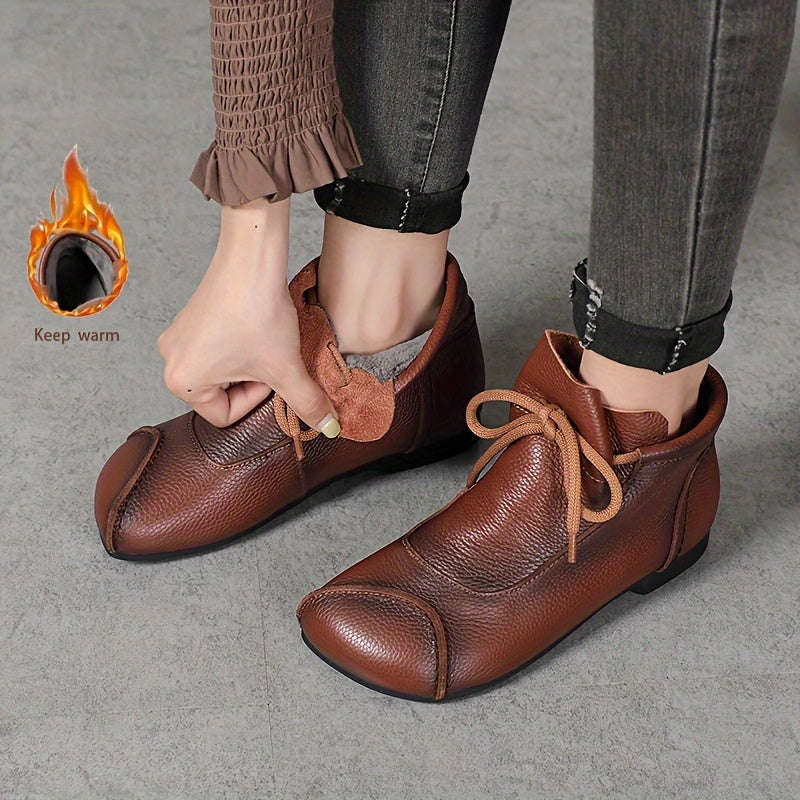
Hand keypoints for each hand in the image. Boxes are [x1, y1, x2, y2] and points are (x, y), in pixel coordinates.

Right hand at [157, 198, 338, 431]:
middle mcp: (170, 361)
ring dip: (249, 362)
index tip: (271, 373)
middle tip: (270, 356)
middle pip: (222, 395)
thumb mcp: (285, 368)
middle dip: (252, 381)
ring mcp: (177, 337)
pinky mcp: (190, 317)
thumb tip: (328, 428)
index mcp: (182, 382)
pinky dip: (241, 344)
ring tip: (264, 339)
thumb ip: (306, 403)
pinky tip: (256, 325)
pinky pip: (218, 348)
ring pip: (224, 371)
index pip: (225, 416)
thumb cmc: (257, 313)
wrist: (252, 259)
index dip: (255, 399)